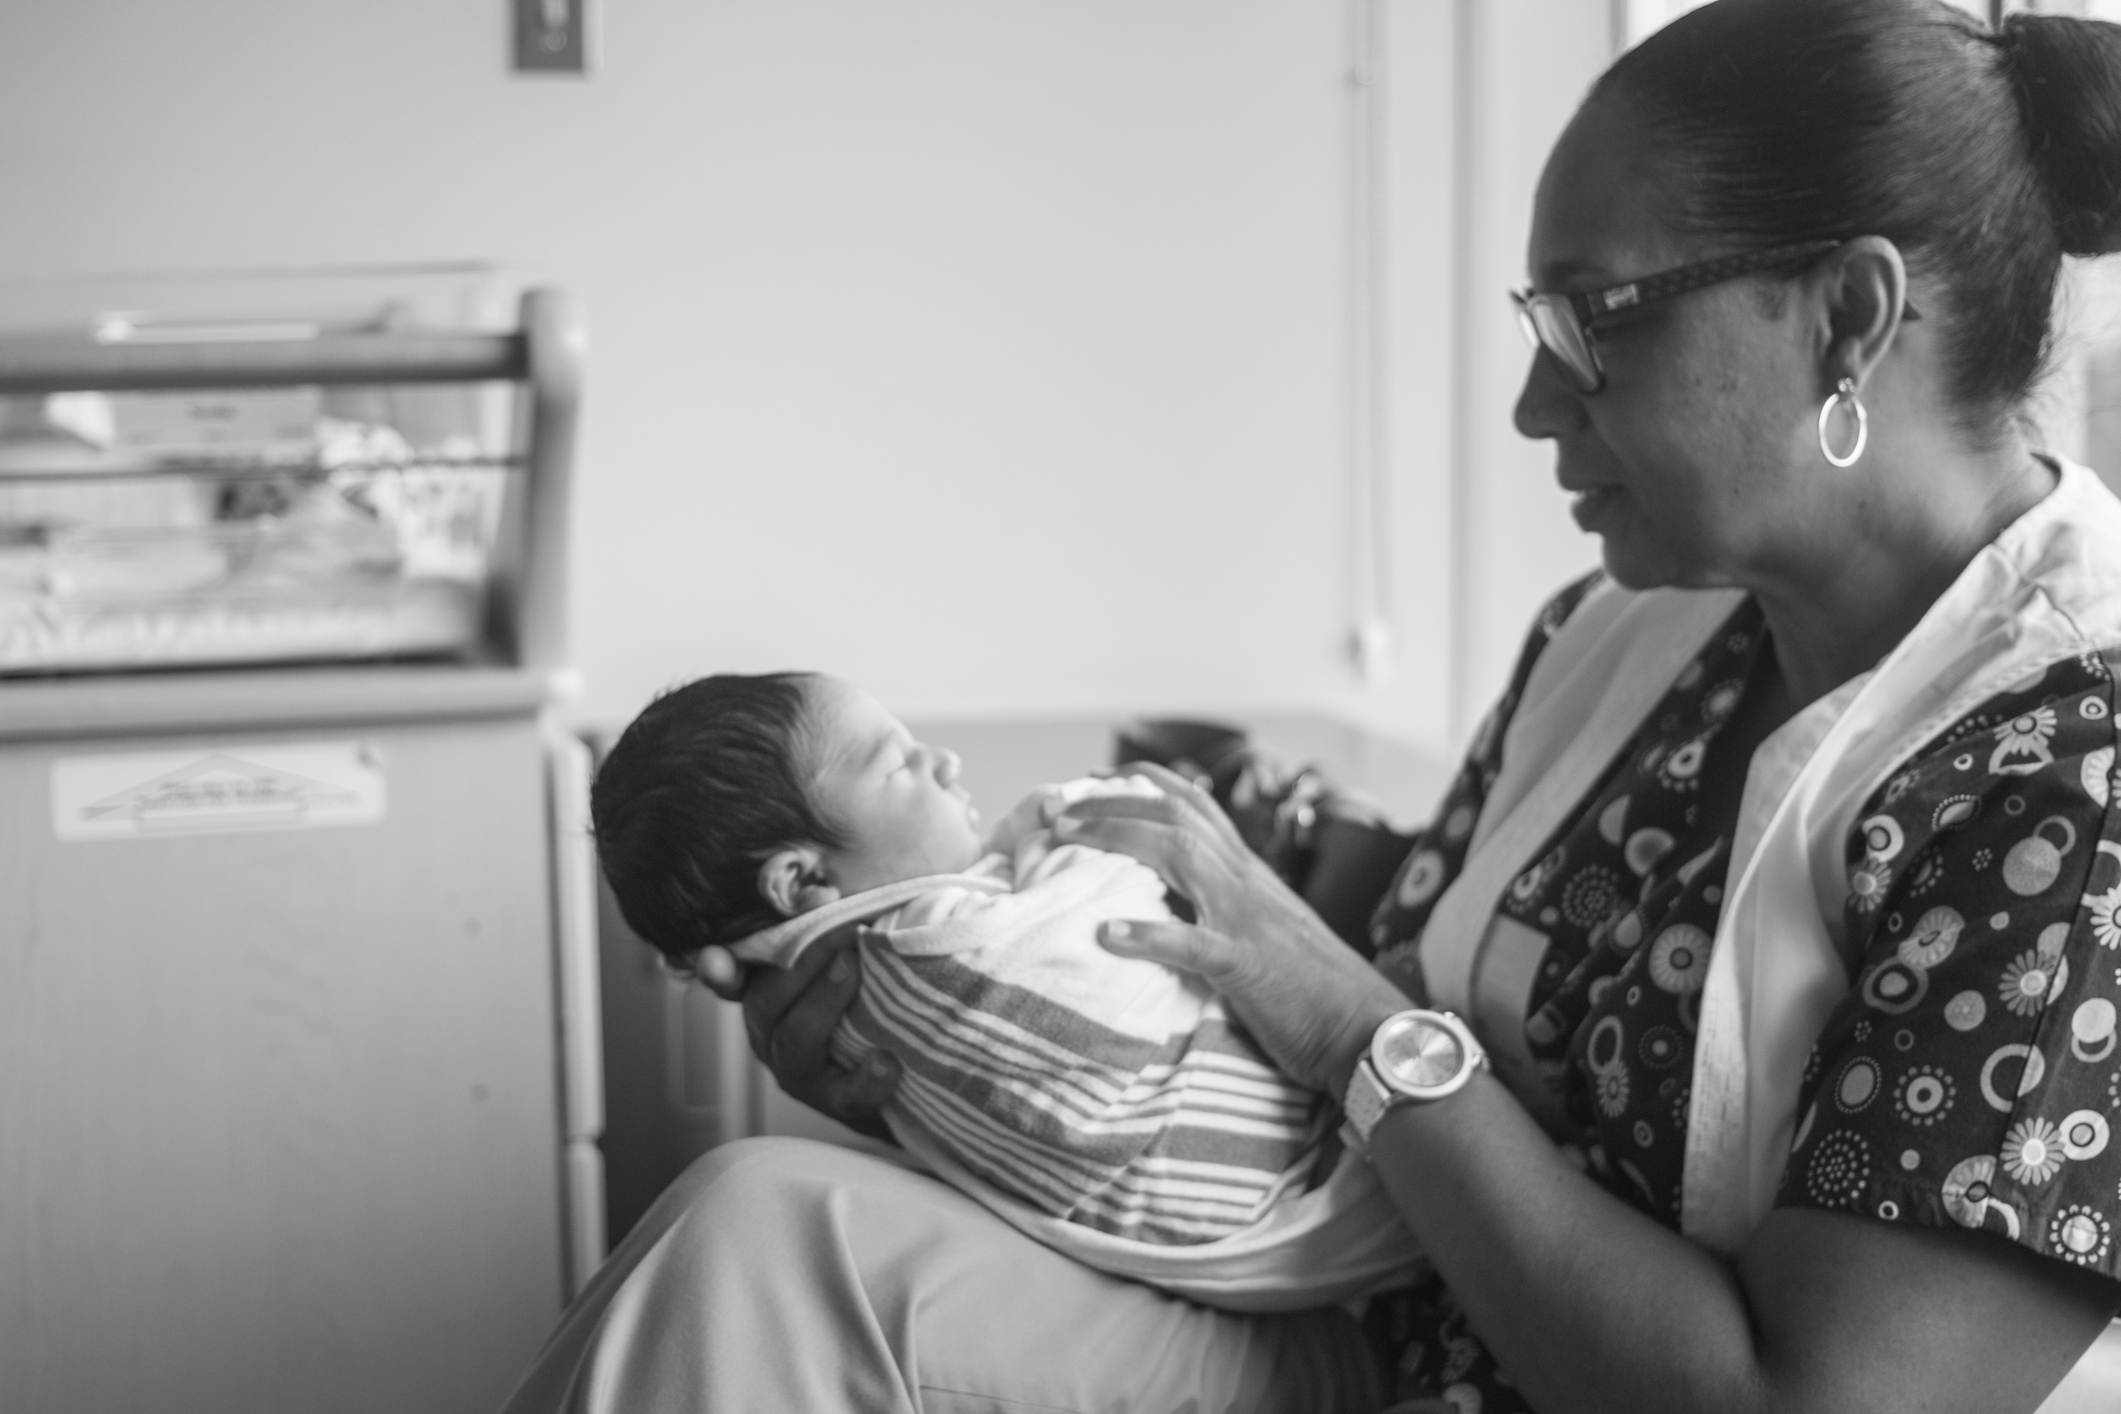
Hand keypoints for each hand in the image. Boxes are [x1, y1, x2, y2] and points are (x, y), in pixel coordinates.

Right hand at [697, 922, 898, 1141]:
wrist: (906, 1077)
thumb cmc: (867, 1004)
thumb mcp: (846, 962)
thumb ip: (829, 932)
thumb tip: (823, 889)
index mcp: (766, 998)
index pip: (733, 980)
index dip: (719, 969)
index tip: (713, 955)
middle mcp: (770, 1036)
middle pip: (766, 1001)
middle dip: (804, 959)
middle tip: (846, 926)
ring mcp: (800, 1074)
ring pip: (795, 1041)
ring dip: (825, 1000)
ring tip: (855, 967)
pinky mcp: (836, 1104)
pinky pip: (845, 1094)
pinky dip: (866, 1078)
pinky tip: (887, 1061)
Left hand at [1053, 761, 1405, 1094]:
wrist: (1369, 1029)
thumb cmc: (1315, 990)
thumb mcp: (1266, 931)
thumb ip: (1227, 908)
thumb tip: (1177, 902)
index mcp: (1248, 872)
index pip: (1194, 803)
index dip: (1140, 782)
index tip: (1092, 778)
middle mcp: (1246, 880)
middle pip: (1174, 815)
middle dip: (1109, 801)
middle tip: (1054, 806)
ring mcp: (1248, 919)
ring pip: (1180, 855)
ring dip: (1117, 838)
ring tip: (1066, 840)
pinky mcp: (1248, 966)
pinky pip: (1195, 943)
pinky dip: (1149, 934)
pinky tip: (1107, 932)